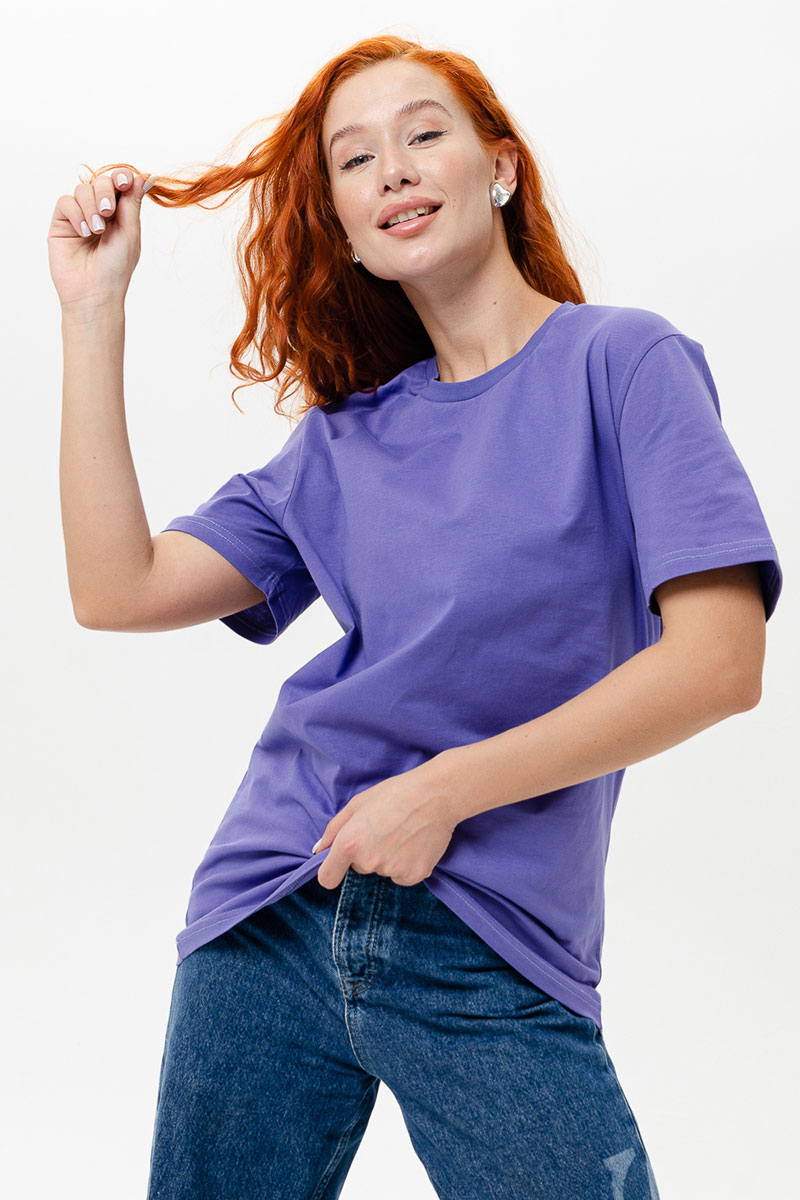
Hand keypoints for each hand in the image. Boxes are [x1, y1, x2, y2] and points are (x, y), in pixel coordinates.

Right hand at [47, 164, 151, 311]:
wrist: (94, 292)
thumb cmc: (115, 268)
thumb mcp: (129, 232)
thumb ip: (133, 202)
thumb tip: (146, 176)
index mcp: (120, 214)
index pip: (119, 184)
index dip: (121, 177)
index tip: (124, 181)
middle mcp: (100, 212)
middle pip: (100, 181)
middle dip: (105, 192)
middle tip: (108, 213)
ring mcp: (80, 216)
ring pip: (82, 189)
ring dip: (90, 206)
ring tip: (96, 230)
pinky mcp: (62, 223)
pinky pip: (65, 202)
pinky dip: (75, 213)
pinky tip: (83, 232)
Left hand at [313, 753, 458, 888]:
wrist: (436, 795)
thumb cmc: (395, 793)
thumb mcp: (358, 803)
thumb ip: (334, 829)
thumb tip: (319, 849)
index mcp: (350, 843)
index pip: (328, 878)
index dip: (332, 871)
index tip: (338, 865)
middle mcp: (368, 862)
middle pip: (359, 868)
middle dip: (367, 852)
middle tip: (384, 829)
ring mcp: (392, 871)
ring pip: (382, 870)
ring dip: (388, 857)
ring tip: (403, 833)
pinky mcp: (414, 876)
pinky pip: (402, 876)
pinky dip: (406, 864)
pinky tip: (415, 843)